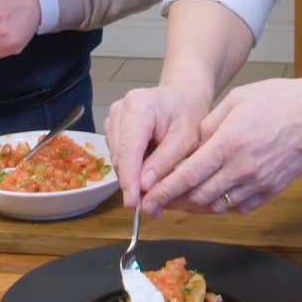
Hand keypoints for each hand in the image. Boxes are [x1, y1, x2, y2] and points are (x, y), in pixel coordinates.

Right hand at [105, 84, 210, 210]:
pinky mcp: (113, 128)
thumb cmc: (188, 113)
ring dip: (133, 177)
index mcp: (139, 106)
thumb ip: (164, 162)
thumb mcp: (185, 139)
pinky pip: (119, 156)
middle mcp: (120, 110)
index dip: (129, 179)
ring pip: (118, 159)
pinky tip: (149, 171)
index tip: (133, 203)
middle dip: (133, 183)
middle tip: (151, 205)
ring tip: (155, 188)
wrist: (183, 96)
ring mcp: (113, 118)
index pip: (129, 149)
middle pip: (120, 156)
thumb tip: (144, 188)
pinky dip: (133, 168)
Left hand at [142, 76, 301, 215]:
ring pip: (217, 207)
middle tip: (157, 203)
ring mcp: (258, 183)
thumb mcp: (236, 100)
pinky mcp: (271, 191)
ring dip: (196, 206)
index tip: (147, 200)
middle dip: (173, 202)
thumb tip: (188, 147)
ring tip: (182, 200)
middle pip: (198, 197)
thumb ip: (208, 126)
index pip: (187, 175)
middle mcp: (242, 168)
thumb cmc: (278, 100)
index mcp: (229, 143)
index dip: (163, 191)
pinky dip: (222, 206)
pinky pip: (239, 208)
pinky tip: (214, 195)